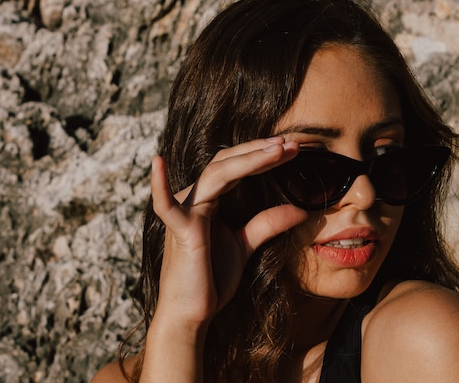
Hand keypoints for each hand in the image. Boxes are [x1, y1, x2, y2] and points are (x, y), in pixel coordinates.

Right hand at [150, 137, 308, 327]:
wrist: (192, 314)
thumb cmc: (211, 281)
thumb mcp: (245, 246)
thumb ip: (266, 225)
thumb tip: (300, 210)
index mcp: (208, 201)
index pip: (235, 168)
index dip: (262, 156)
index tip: (293, 149)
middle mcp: (194, 200)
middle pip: (227, 163)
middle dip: (260, 152)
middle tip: (293, 144)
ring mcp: (185, 211)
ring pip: (216, 174)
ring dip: (248, 159)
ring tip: (278, 150)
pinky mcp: (181, 229)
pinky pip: (166, 205)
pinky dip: (159, 185)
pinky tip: (158, 163)